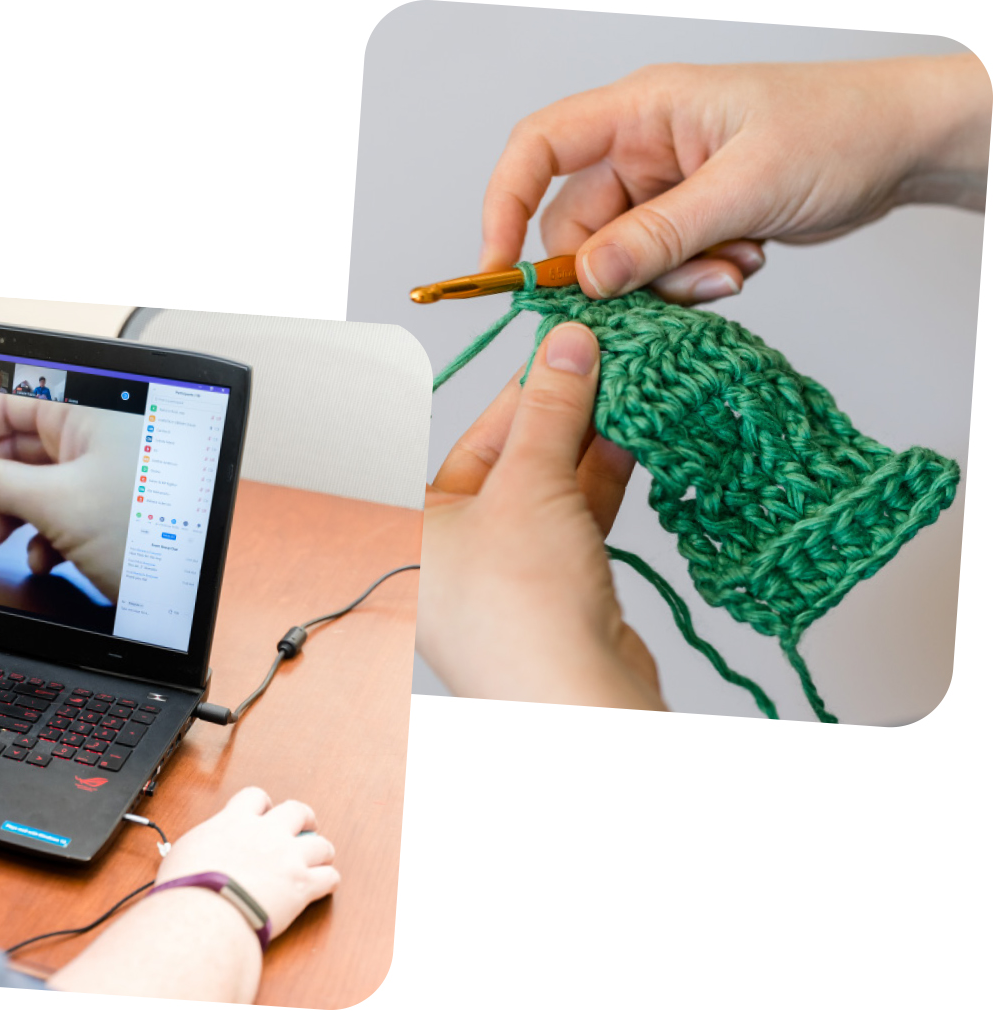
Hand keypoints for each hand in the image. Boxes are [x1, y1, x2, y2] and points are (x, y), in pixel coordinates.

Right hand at [0, 395, 138, 601]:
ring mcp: (109, 472)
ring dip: (15, 514)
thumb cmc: (141, 532)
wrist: (187, 589)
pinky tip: (45, 558)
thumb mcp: (56, 504)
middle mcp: (102, 436)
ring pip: (42, 482)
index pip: (17, 402)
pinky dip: (47, 534)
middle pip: (26, 445)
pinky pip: (66, 509)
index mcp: (92, 414)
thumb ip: (0, 483)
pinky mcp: (114, 507)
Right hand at [156, 786, 339, 939]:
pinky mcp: (303, 885)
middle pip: (297, 811)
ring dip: (321, 850)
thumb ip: (202, 843)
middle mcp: (267, 833)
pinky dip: (328, 881)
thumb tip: (200, 850)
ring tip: (319, 859)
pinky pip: (329, 878)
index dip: (263, 804)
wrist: (207, 912)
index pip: (255, 797)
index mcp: (236, 821)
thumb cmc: (189, 887)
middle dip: (304, 818)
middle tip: (304, 828)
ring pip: (321, 844)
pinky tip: (323, 886)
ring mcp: (289, 858)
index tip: (264, 812)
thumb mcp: (184, 852)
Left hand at [418, 322, 662, 709]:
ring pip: (546, 489)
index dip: (520, 391)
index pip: (470, 438)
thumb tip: (567, 345)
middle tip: (605, 363)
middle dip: (560, 413)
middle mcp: (451, 551)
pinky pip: (573, 520)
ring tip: (628, 391)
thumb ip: (552, 410)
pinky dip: (600, 482)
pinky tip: (632, 439)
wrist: (578, 702)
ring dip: (587, 443)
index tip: (563, 349)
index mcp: (415, 526)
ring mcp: (503, 574)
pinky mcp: (552, 590)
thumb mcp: (531, 485)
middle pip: (510, 460)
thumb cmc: (523, 611)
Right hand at [481, 55, 990, 303]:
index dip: (504, 206)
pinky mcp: (690, 221)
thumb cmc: (839, 127)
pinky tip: (743, 264)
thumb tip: (587, 277)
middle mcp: (643, 147)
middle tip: (667, 290)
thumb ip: (660, 235)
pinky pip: (661, 269)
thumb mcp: (745, 186)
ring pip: (623, 259)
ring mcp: (666, 187)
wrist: (906, 144)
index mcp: (641, 111)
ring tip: (730, 271)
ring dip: (668, 282)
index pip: (538, 149)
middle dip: (617, 271)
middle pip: (579, 225)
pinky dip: (693, 282)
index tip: (501, 270)